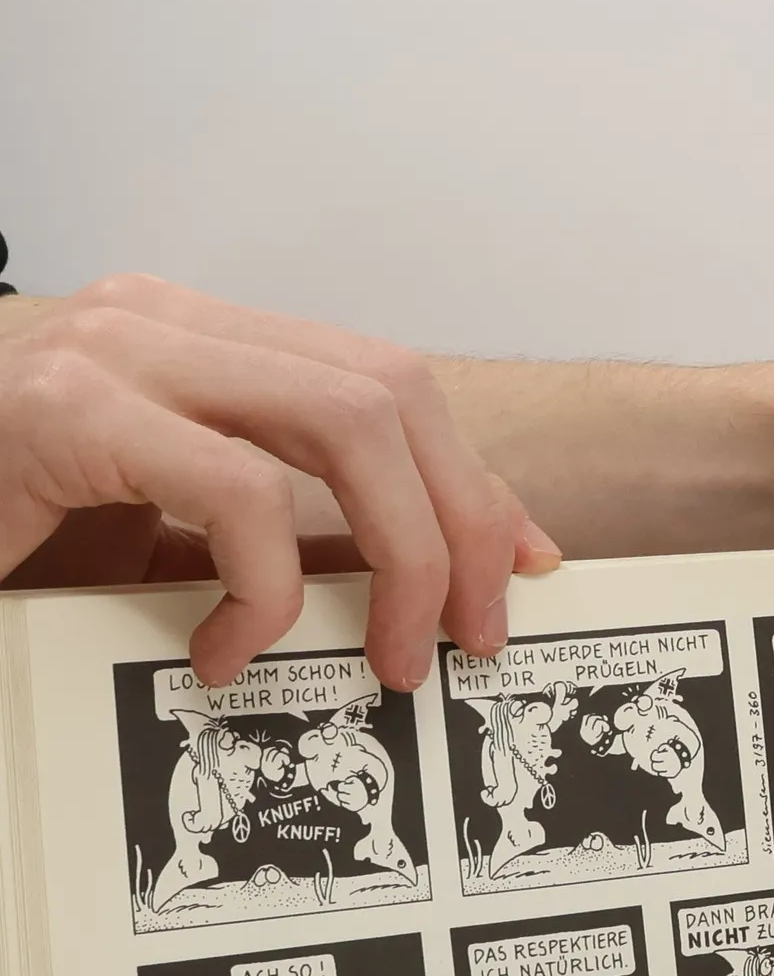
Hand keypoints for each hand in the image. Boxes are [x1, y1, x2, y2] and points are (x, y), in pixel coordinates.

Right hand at [0, 276, 560, 687]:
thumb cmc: (2, 517)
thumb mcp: (157, 521)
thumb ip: (262, 526)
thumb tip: (398, 591)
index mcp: (199, 343)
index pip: (387, 385)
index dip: (474, 478)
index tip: (520, 563)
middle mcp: (166, 323)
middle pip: (391, 390)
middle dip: (461, 522)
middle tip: (469, 634)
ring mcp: (115, 351)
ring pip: (343, 420)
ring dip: (401, 552)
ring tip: (388, 652)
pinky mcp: (64, 407)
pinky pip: (236, 489)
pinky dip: (264, 588)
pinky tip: (228, 651)